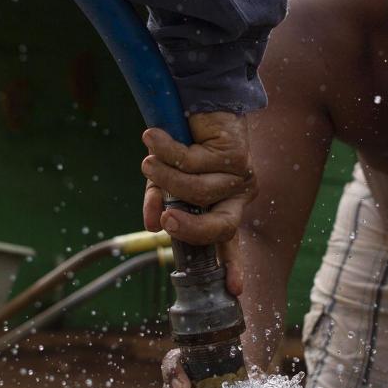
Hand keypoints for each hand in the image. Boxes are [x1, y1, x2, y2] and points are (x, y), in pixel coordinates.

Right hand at [141, 111, 254, 294]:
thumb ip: (161, 203)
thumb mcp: (166, 180)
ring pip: (198, 192)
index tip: (234, 291)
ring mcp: (240, 175)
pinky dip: (165, 151)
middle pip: (221, 227)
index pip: (229, 242)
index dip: (233, 266)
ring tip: (148, 159)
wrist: (195, 96)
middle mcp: (237, 195)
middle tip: (166, 218)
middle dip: (190, 227)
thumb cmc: (181, 142)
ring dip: (164, 176)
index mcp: (223, 206)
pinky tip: (153, 137)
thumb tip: (153, 228)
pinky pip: (192, 163)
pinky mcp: (235, 153)